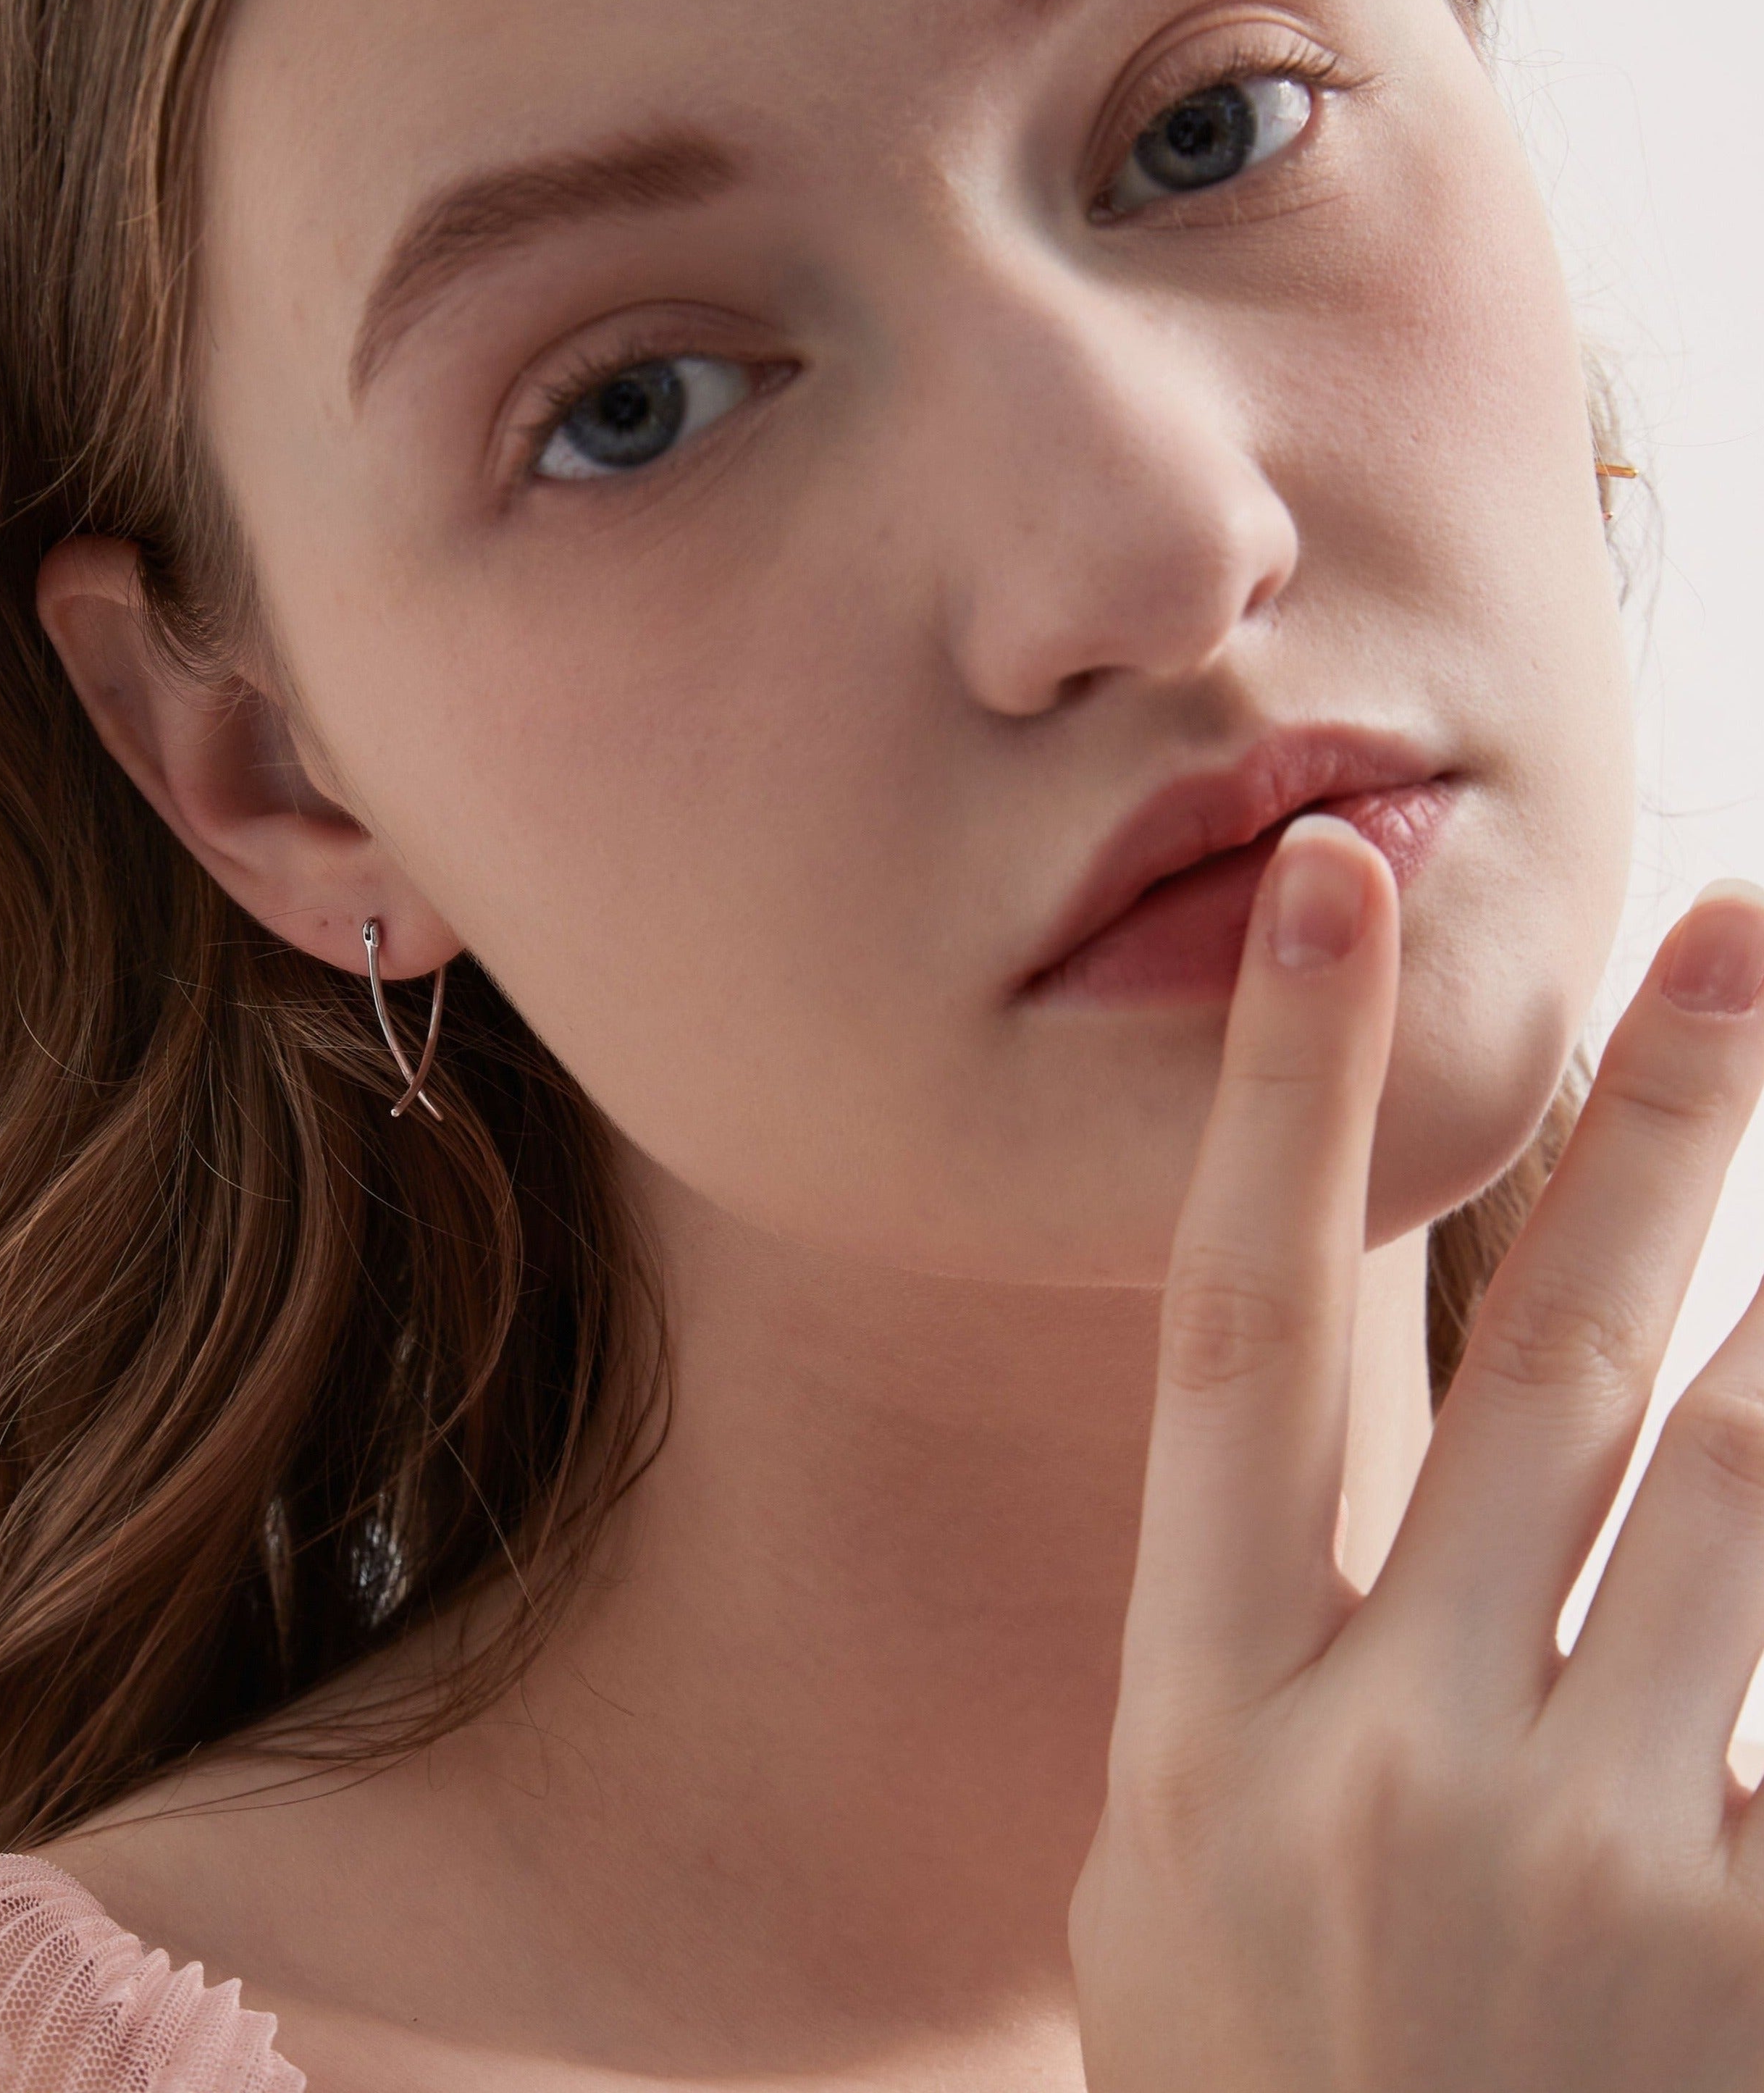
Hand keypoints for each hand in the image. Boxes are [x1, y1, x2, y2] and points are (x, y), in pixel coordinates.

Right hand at [1070, 816, 1763, 2091]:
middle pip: (1549, 1374)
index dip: (1279, 1104)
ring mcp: (1588, 1883)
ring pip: (1740, 1498)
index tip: (1330, 899)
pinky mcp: (1754, 1982)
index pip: (1235, 1341)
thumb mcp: (1175, 1901)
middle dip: (1648, 1134)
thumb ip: (1263, 1688)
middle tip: (1732, 933)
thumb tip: (1363, 1477)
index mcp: (1209, 1737)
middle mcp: (1388, 1773)